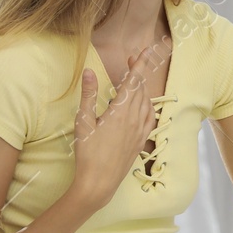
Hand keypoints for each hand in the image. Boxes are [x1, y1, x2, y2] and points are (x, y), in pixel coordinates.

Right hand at [71, 42, 161, 206]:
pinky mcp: (141, 139)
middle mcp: (135, 118)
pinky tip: (142, 103)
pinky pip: (150, 116)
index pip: (134, 81)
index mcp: (121, 111)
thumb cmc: (87, 152)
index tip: (147, 50)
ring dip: (142, 87)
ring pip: (146, 101)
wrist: (99, 181)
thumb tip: (88, 71)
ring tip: (133, 79)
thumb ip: (89, 94)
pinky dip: (147, 104)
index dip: (141, 64)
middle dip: (138, 72)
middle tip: (132, 60)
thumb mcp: (83, 121)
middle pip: (141, 88)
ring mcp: (140, 129)